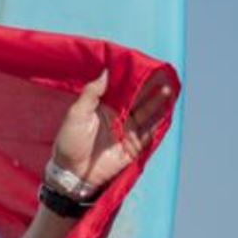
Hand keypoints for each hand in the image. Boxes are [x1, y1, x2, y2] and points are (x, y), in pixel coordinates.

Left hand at [49, 68, 173, 191]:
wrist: (72, 172)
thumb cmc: (70, 140)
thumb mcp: (77, 113)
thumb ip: (92, 93)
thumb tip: (106, 71)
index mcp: (104, 106)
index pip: (122, 88)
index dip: (132, 78)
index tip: (143, 65)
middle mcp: (118, 116)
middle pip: (138, 99)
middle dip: (150, 87)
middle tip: (162, 74)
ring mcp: (127, 130)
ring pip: (147, 113)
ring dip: (157, 102)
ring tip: (167, 90)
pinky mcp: (134, 146)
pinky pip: (149, 133)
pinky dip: (158, 123)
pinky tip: (167, 111)